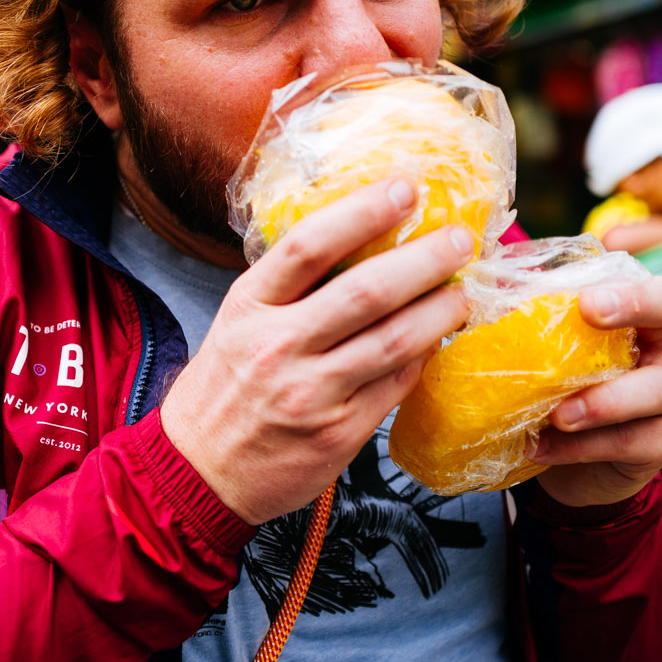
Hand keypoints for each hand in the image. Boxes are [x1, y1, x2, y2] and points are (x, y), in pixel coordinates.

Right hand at [161, 181, 472, 524]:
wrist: (199, 473)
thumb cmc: (225, 390)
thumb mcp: (239, 323)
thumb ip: (290, 289)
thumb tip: (366, 243)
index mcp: (249, 307)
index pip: (307, 246)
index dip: (362, 211)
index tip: (405, 188)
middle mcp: (279, 347)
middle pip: (365, 292)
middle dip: (425, 259)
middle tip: (460, 238)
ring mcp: (311, 394)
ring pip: (394, 341)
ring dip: (440, 311)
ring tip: (462, 293)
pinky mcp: (338, 435)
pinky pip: (396, 386)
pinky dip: (423, 358)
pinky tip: (436, 341)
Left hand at [530, 276, 661, 508]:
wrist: (567, 468)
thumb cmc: (554, 396)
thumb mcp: (537, 359)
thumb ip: (521, 326)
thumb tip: (471, 297)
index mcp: (632, 318)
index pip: (650, 285)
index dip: (629, 287)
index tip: (585, 301)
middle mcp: (659, 350)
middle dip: (635, 304)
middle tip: (589, 313)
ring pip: (658, 388)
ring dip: (603, 400)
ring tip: (558, 414)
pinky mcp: (658, 444)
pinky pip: (628, 441)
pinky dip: (580, 446)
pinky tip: (541, 447)